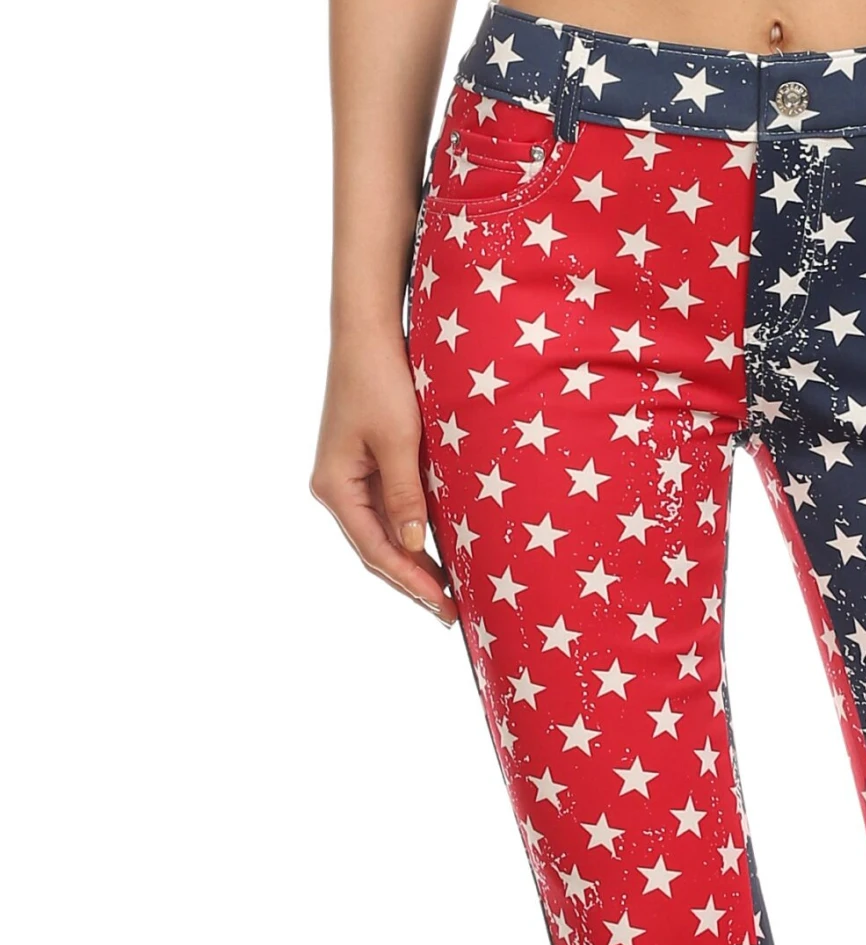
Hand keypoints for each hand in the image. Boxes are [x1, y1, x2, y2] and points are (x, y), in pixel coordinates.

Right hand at [309, 327, 456, 624]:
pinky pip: (392, 512)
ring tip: (449, 593)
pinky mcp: (368, 466)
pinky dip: (414, 535)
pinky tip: (439, 552)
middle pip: (377, 550)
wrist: (368, 330)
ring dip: (415, 563)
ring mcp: (351, 479)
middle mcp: (337, 488)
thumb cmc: (380, 378)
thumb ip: (406, 496)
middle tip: (452, 613)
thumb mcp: (398, 440)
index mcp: (335, 487)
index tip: (444, 606)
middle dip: (414, 582)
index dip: (411, 582)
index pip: (375, 550)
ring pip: (385, 534)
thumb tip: (414, 548)